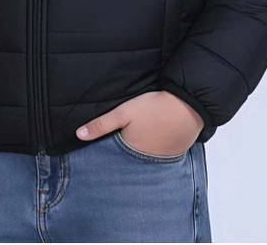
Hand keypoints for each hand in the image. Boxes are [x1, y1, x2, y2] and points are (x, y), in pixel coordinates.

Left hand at [75, 91, 204, 156]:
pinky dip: (158, 147)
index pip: (116, 159)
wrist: (188, 104)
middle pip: (132, 159)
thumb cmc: (153, 108)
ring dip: (143, 150)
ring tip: (141, 137)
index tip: (103, 152)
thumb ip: (101, 124)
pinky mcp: (177, 151)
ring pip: (148, 156)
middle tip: (125, 139)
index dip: (111, 153)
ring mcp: (164, 158)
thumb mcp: (123, 112)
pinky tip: (156, 135)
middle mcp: (148, 161)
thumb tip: (79, 135)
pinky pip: (163, 153)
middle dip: (126, 153)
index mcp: (132, 153)